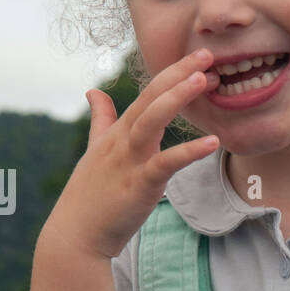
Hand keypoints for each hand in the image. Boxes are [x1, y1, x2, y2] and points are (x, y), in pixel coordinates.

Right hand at [42, 49, 220, 261]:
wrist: (77, 235)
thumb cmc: (90, 195)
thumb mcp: (95, 151)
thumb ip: (101, 120)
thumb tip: (93, 91)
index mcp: (118, 132)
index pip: (147, 93)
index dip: (173, 74)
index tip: (200, 59)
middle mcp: (122, 140)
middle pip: (150, 97)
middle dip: (178, 74)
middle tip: (207, 55)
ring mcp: (129, 161)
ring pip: (151, 120)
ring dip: (176, 98)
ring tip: (205, 80)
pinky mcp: (138, 185)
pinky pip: (165, 164)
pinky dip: (189, 152)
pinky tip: (212, 142)